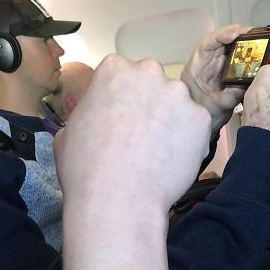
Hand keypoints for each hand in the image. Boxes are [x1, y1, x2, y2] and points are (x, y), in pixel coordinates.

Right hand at [55, 54, 211, 213]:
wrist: (117, 200)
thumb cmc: (86, 169)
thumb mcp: (68, 131)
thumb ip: (88, 113)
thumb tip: (95, 118)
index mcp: (114, 69)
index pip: (122, 74)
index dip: (121, 99)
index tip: (120, 118)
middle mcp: (149, 72)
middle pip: (153, 83)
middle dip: (149, 104)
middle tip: (139, 136)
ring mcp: (178, 94)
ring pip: (177, 105)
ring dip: (170, 122)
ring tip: (157, 153)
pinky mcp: (200, 119)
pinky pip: (195, 128)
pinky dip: (188, 142)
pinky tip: (171, 162)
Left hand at [180, 24, 250, 129]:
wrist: (204, 124)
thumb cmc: (206, 115)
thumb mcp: (219, 107)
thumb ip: (232, 95)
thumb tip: (249, 83)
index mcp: (195, 69)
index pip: (206, 44)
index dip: (221, 36)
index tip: (236, 34)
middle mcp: (204, 62)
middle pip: (219, 40)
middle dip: (237, 33)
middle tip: (254, 33)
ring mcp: (214, 64)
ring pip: (228, 45)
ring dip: (243, 40)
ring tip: (258, 38)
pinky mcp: (224, 67)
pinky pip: (234, 54)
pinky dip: (245, 51)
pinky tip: (256, 50)